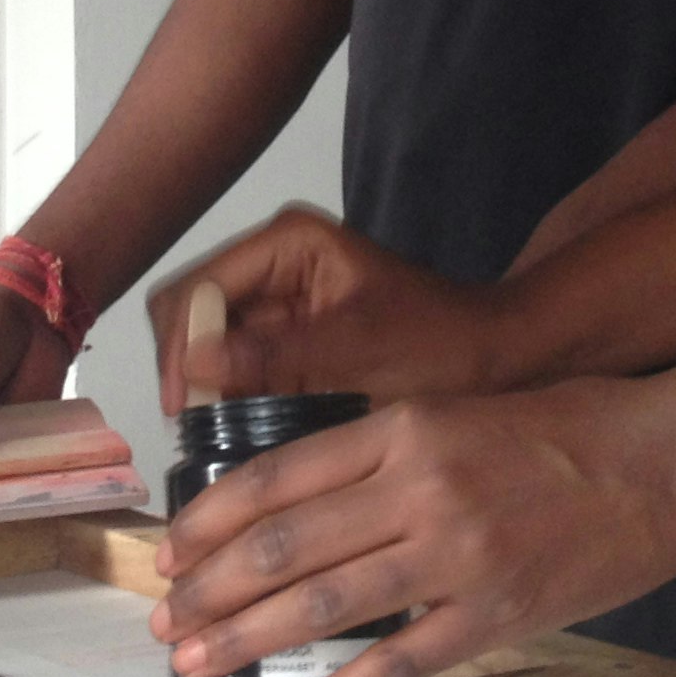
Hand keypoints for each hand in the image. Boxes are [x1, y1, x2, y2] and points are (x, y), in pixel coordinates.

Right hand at [146, 205, 513, 412]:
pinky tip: (237, 429)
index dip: (180, 344)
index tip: (183, 405)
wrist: (496, 357)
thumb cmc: (441, 343)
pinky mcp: (285, 337)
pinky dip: (229, 396)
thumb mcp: (358, 350)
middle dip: (185, 364)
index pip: (198, 286)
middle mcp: (271, 261)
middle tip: (195, 425)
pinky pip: (234, 365)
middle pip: (190, 309)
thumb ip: (277, 355)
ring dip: (203, 385)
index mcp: (287, 243)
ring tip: (213, 434)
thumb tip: (194, 362)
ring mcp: (276, 299)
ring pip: (206, 342)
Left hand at [148, 363, 675, 676]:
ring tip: (196, 661)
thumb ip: (380, 448)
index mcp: (403, 427)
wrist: (668, 461)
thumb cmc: (566, 425)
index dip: (211, 518)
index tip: (172, 548)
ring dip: (245, 636)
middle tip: (163, 617)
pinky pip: (392, 666)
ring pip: (322, 603)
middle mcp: (418, 488)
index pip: (277, 477)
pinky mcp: (492, 616)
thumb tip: (296, 497)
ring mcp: (455, 557)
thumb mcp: (455, 407)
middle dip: (209, 586)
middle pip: (284, 544)